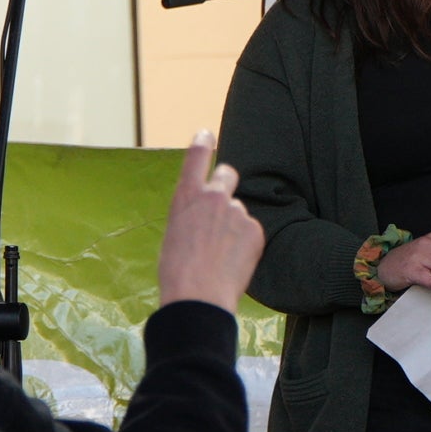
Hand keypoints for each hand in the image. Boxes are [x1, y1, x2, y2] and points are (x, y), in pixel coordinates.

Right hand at [156, 132, 265, 311]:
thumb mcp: (175, 234)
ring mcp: (237, 211)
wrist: (197, 297)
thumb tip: (208, 218)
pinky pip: (250, 232)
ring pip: (238, 213)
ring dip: (233, 227)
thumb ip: (193, 216)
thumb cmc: (178, 272)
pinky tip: (233, 264)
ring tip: (220, 257)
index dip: (202, 142)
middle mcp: (213, 196)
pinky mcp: (255, 229)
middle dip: (226, 182)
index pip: (196, 156)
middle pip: (228, 173)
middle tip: (222, 203)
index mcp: (185, 196)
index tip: (206, 134)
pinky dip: (245, 245)